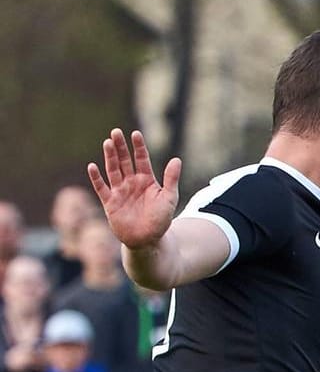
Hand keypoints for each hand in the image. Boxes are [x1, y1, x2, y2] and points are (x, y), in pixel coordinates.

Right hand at [86, 129, 181, 250]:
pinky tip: (92, 166)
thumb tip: (177, 159)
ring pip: (113, 170)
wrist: (148, 239)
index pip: (141, 159)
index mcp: (146, 180)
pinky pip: (101, 188)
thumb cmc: (161, 220)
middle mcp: (131, 183)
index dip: (138, 147)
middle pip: (124, 161)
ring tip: (107, 142)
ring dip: (109, 157)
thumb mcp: (169, 198)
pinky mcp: (110, 202)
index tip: (136, 134)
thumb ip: (171, 179)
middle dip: (120, 147)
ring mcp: (120, 191)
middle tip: (116, 132)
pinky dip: (96, 178)